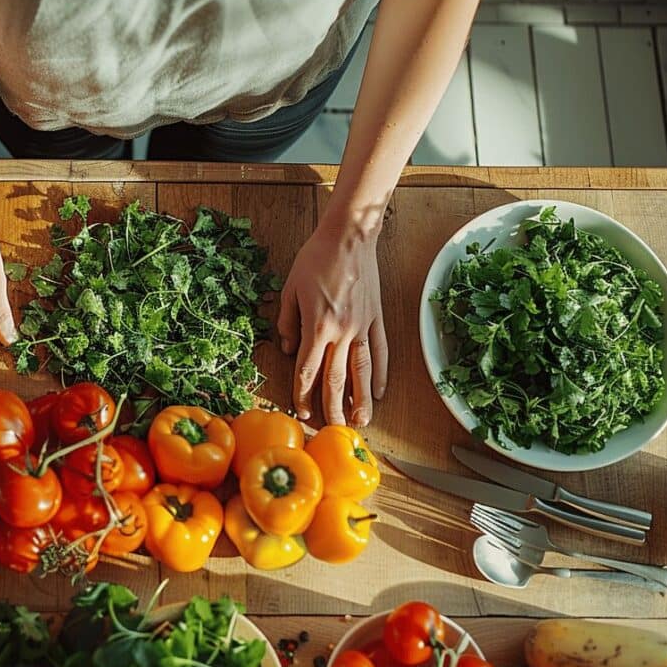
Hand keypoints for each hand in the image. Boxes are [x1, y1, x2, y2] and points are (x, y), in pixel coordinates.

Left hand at [277, 207, 387, 425]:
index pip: (307, 370)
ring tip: (362, 421)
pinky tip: (378, 391)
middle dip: (333, 407)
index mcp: (317, 326)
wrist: (350, 236)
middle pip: (336, 378)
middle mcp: (341, 332)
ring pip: (362, 371)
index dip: (303, 395)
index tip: (300, 412)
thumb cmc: (316, 259)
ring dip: (361, 400)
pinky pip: (380, 351)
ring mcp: (362, 326)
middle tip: (332, 429)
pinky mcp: (377, 318)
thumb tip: (287, 350)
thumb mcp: (290, 289)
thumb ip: (287, 322)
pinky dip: (380, 373)